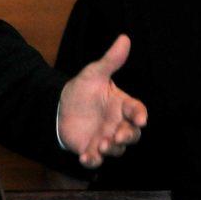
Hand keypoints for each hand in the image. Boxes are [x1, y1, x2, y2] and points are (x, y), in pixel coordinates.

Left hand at [58, 34, 147, 167]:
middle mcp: (118, 124)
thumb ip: (110, 60)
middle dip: (127, 136)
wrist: (59, 107)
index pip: (137, 110)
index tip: (141, 119)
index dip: (140, 115)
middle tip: (118, 136)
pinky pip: (96, 159)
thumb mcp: (94, 74)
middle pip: (132, 134)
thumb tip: (124, 38)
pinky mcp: (91, 149)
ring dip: (111, 149)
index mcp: (122, 105)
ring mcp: (106, 138)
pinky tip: (85, 158)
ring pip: (117, 149)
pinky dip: (92, 161)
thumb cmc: (83, 90)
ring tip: (102, 144)